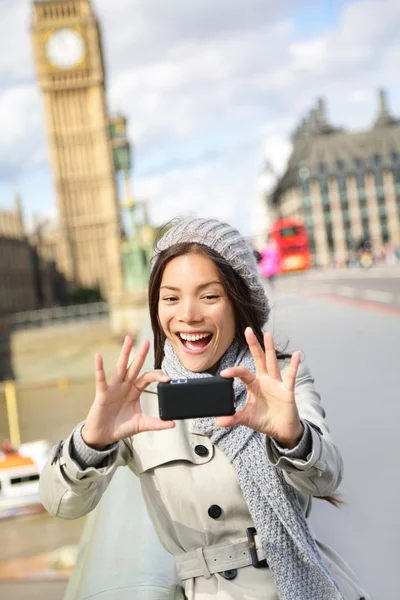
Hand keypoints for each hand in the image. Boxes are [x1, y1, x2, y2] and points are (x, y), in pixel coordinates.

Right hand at [82, 336, 173, 448]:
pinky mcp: (102, 394)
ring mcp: (113, 388)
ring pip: (120, 368)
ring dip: (125, 354)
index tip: (167, 378)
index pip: (147, 378)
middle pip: (134, 367)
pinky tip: (98, 357)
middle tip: (147, 341)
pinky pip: (101, 379)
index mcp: (134, 392)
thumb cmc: (120, 427)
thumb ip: (156, 423)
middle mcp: (125, 386)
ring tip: (128, 339)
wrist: (103, 436)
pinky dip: (99, 368)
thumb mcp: (141, 424)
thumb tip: (172, 424)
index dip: (157, 376)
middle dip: (141, 354)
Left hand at [216, 328, 302, 448]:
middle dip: (253, 345)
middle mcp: (265, 380)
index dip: (234, 371)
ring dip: (270, 348)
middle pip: (259, 359)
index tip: (223, 373)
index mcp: (254, 384)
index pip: (243, 373)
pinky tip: (297, 354)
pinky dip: (294, 365)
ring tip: (267, 334)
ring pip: (272, 363)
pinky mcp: (287, 390)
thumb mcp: (246, 418)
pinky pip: (290, 376)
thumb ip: (233, 418)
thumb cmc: (265, 420)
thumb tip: (218, 422)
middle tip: (247, 330)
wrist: (281, 430)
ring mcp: (277, 383)